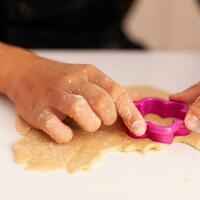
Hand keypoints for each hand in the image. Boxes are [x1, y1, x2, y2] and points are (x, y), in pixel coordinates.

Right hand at [0, 45, 145, 142]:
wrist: (26, 73)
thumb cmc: (63, 79)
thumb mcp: (89, 78)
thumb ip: (113, 90)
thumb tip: (139, 99)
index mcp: (89, 73)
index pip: (116, 91)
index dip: (130, 112)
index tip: (139, 129)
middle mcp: (72, 82)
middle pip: (102, 100)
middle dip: (109, 117)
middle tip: (105, 120)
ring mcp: (54, 96)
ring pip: (79, 109)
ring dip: (90, 124)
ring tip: (87, 124)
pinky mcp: (37, 112)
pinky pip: (55, 128)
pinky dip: (66, 135)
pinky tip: (67, 132)